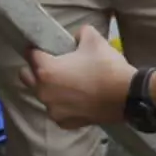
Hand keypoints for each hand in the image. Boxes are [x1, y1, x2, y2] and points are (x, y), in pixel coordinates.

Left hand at [18, 27, 132, 130]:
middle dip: (36, 71)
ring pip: (44, 95)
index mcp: (46, 71)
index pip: (31, 55)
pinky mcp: (65, 122)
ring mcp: (53, 110)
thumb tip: (77, 35)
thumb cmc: (107, 66)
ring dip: (51, 89)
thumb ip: (80, 33)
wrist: (127, 96)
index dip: (38, 49)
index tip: (45, 48)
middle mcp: (43, 92)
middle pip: (28, 77)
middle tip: (55, 66)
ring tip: (71, 84)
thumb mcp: (94, 40)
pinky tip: (78, 99)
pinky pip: (58, 110)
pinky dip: (64, 105)